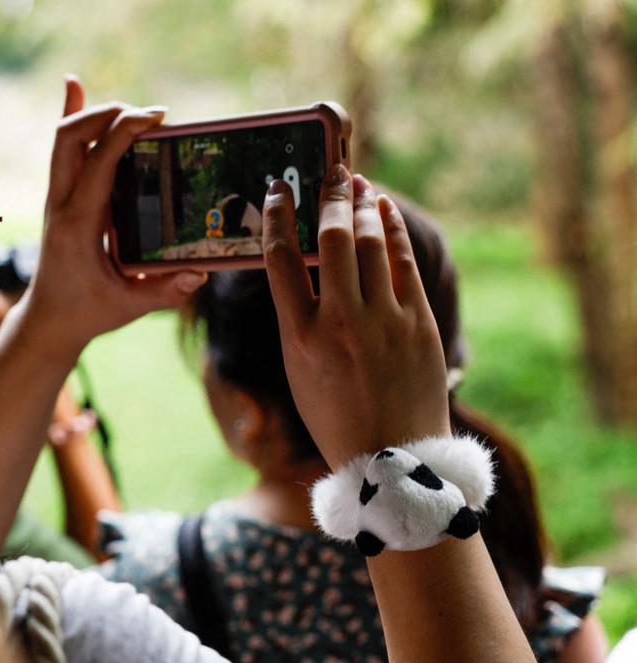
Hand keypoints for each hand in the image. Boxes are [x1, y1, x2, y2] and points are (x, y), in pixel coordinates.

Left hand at [20, 77, 206, 356]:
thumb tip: (199, 274)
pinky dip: (72, 117)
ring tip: (132, 108)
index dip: (124, 131)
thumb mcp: (128, 307)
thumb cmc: (87, 313)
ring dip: (94, 114)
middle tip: (148, 116)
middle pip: (69, 137)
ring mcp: (58, 198)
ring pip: (64, 139)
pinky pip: (64, 151)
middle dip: (107, 113)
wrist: (49, 321)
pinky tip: (75, 86)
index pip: (98, 162)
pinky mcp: (63, 198)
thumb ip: (164, 292)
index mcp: (78, 225)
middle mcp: (62, 204)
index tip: (157, 117)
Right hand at [262, 167, 449, 467]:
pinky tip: (382, 211)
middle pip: (330, 239)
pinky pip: (402, 261)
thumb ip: (298, 317)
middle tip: (328, 174)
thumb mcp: (298, 368)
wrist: (391, 454)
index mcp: (299, 337)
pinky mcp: (417, 322)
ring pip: (369, 242)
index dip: (278, 216)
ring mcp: (382, 320)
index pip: (280, 258)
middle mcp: (339, 322)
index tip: (279, 189)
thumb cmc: (336, 415)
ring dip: (361, 205)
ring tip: (356, 183)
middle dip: (329, 198)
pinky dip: (391, 229)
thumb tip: (305, 262)